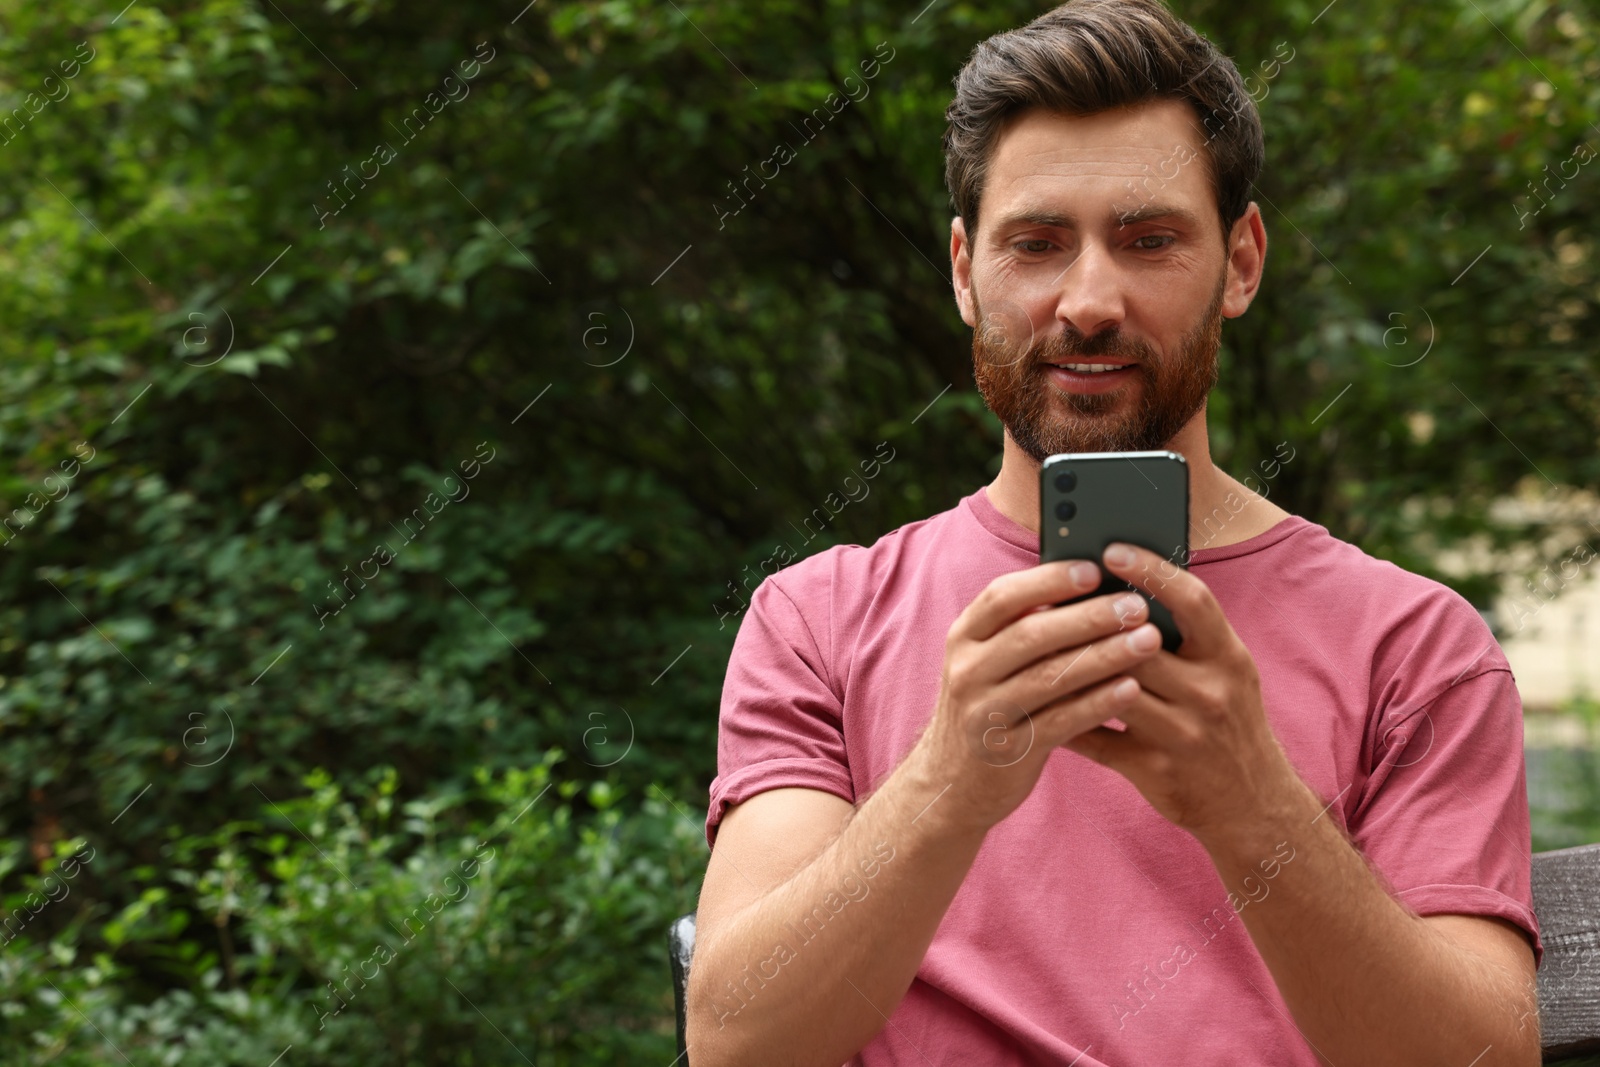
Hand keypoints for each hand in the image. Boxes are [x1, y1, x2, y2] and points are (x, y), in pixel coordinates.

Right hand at [915, 557, 1165, 833]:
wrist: (952, 783)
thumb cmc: (989, 705)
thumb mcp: (988, 661)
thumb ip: (1025, 627)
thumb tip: (1093, 587)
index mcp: (963, 637)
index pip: (1002, 596)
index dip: (1048, 580)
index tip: (1094, 568)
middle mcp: (967, 670)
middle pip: (1031, 634)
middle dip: (1088, 617)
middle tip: (1137, 606)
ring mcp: (984, 712)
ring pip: (1049, 678)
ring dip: (1103, 656)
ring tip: (1149, 641)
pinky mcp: (1007, 751)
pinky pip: (1059, 722)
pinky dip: (1097, 703)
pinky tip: (1131, 689)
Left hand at [1059, 542, 1300, 841]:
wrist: (1252, 805)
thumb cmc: (1228, 721)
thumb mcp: (1226, 671)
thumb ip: (1188, 634)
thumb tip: (1126, 583)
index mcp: (1229, 658)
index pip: (1193, 601)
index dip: (1153, 571)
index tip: (1111, 549)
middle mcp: (1211, 693)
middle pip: (1140, 645)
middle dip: (1093, 620)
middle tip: (1051, 594)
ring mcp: (1183, 735)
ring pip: (1112, 689)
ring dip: (1071, 666)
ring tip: (1034, 640)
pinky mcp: (1154, 770)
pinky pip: (1096, 738)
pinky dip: (1064, 718)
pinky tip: (1036, 699)